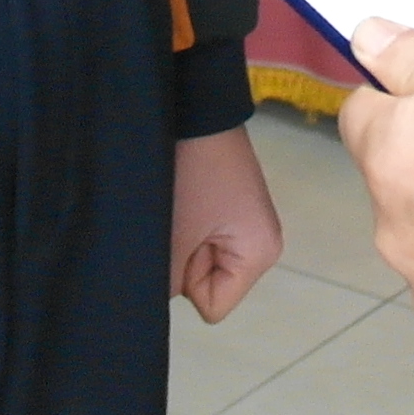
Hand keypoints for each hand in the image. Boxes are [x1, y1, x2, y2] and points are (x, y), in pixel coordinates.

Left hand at [171, 123, 283, 322]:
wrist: (195, 109)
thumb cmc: (188, 171)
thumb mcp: (173, 234)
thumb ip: (166, 282)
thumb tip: (150, 304)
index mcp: (260, 254)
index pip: (212, 306)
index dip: (186, 280)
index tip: (184, 238)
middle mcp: (263, 246)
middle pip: (207, 286)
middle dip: (184, 261)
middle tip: (180, 218)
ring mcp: (248, 227)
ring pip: (199, 264)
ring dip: (183, 242)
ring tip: (182, 205)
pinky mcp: (233, 211)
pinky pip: (202, 240)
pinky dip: (187, 227)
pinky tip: (185, 199)